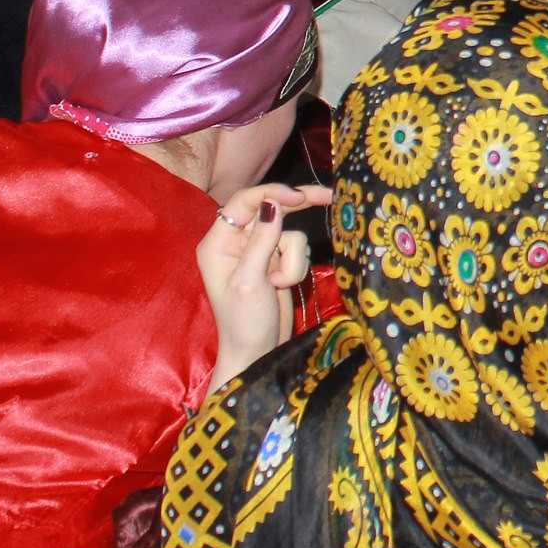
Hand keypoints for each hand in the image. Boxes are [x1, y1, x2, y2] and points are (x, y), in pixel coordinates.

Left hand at [197, 182, 333, 394]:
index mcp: (218, 243)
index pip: (244, 202)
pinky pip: (297, 249)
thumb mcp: (250, 281)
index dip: (272, 194)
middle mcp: (236, 242)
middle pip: (270, 208)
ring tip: (279, 283)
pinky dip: (296, 266)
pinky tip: (284, 285)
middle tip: (329, 196)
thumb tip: (274, 204)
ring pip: (289, 232)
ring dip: (292, 258)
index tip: (299, 198)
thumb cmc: (244, 322)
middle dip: (298, 205)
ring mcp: (257, 252)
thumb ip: (262, 240)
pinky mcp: (275, 262)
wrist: (257, 353)